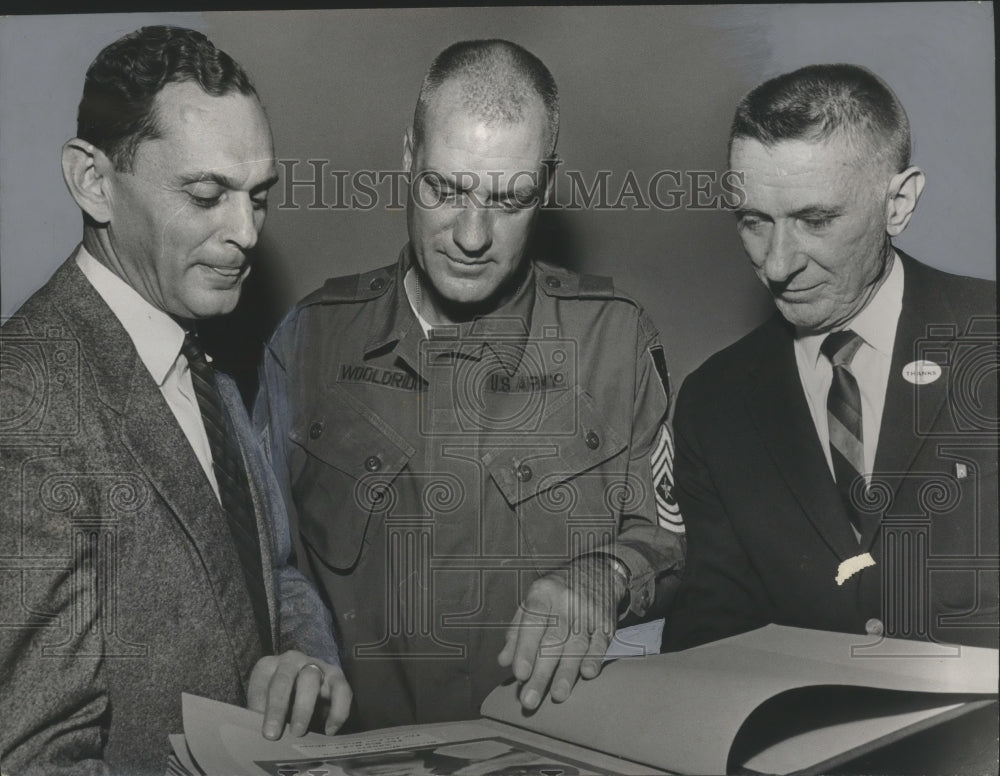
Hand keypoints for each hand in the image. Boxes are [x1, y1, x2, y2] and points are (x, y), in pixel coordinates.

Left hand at [248, 650, 352, 738]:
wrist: (309, 691)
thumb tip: (258, 737)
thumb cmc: (282, 703)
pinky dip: (336, 711)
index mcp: (268, 666)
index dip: (257, 706)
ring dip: (303, 708)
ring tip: (298, 733)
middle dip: (277, 707)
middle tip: (272, 735)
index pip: (260, 682)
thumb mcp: (267, 705)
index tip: (257, 729)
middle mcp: (291, 660)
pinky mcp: (336, 676)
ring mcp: (316, 665)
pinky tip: (329, 730)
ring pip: (310, 679)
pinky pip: (341, 690)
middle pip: (284, 679)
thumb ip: (262, 716)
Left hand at [497, 557, 625, 710]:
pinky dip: (594, 658)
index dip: (525, 648)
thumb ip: (517, 630)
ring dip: (566, 672)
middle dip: (541, 672)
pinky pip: (600, 642)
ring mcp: (588, 611)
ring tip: (557, 696)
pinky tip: (588, 674)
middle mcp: (566, 601)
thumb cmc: (556, 592)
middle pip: (553, 640)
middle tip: (530, 700)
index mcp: (543, 593)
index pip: (533, 621)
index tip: (519, 674)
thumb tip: (504, 661)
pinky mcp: (606, 622)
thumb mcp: (532, 601)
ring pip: (576, 645)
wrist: (597, 570)